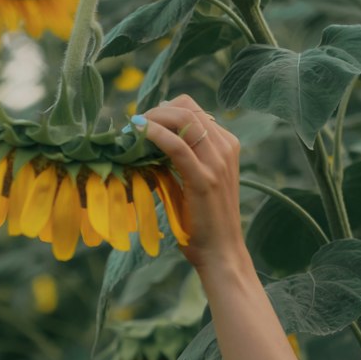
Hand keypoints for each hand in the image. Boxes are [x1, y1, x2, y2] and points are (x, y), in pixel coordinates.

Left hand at [131, 94, 246, 272]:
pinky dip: (155, 134)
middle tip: (135, 125)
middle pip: (187, 107)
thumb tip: (151, 145)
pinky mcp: (204, 178)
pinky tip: (139, 134)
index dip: (165, 110)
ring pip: (183, 119)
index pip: (193, 109)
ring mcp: (217, 162)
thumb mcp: (194, 183)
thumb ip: (180, 161)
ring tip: (134, 130)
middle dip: (156, 111)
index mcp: (226, 145)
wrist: (221, 252)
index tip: (144, 123)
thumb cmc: (203, 223)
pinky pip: (177, 145)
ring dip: (153, 119)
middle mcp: (225, 147)